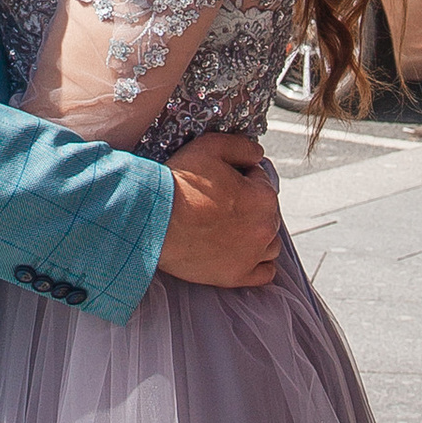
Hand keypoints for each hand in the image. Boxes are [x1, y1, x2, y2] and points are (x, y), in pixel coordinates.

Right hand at [155, 132, 279, 287]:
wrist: (152, 219)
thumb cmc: (177, 185)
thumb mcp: (210, 147)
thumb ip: (242, 147)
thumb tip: (257, 154)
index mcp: (263, 198)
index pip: (262, 181)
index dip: (243, 177)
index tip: (225, 180)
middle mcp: (264, 228)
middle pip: (268, 214)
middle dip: (251, 206)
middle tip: (223, 203)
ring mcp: (250, 255)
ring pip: (269, 244)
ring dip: (257, 234)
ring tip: (232, 227)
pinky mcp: (235, 276)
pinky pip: (264, 274)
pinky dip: (258, 263)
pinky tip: (242, 253)